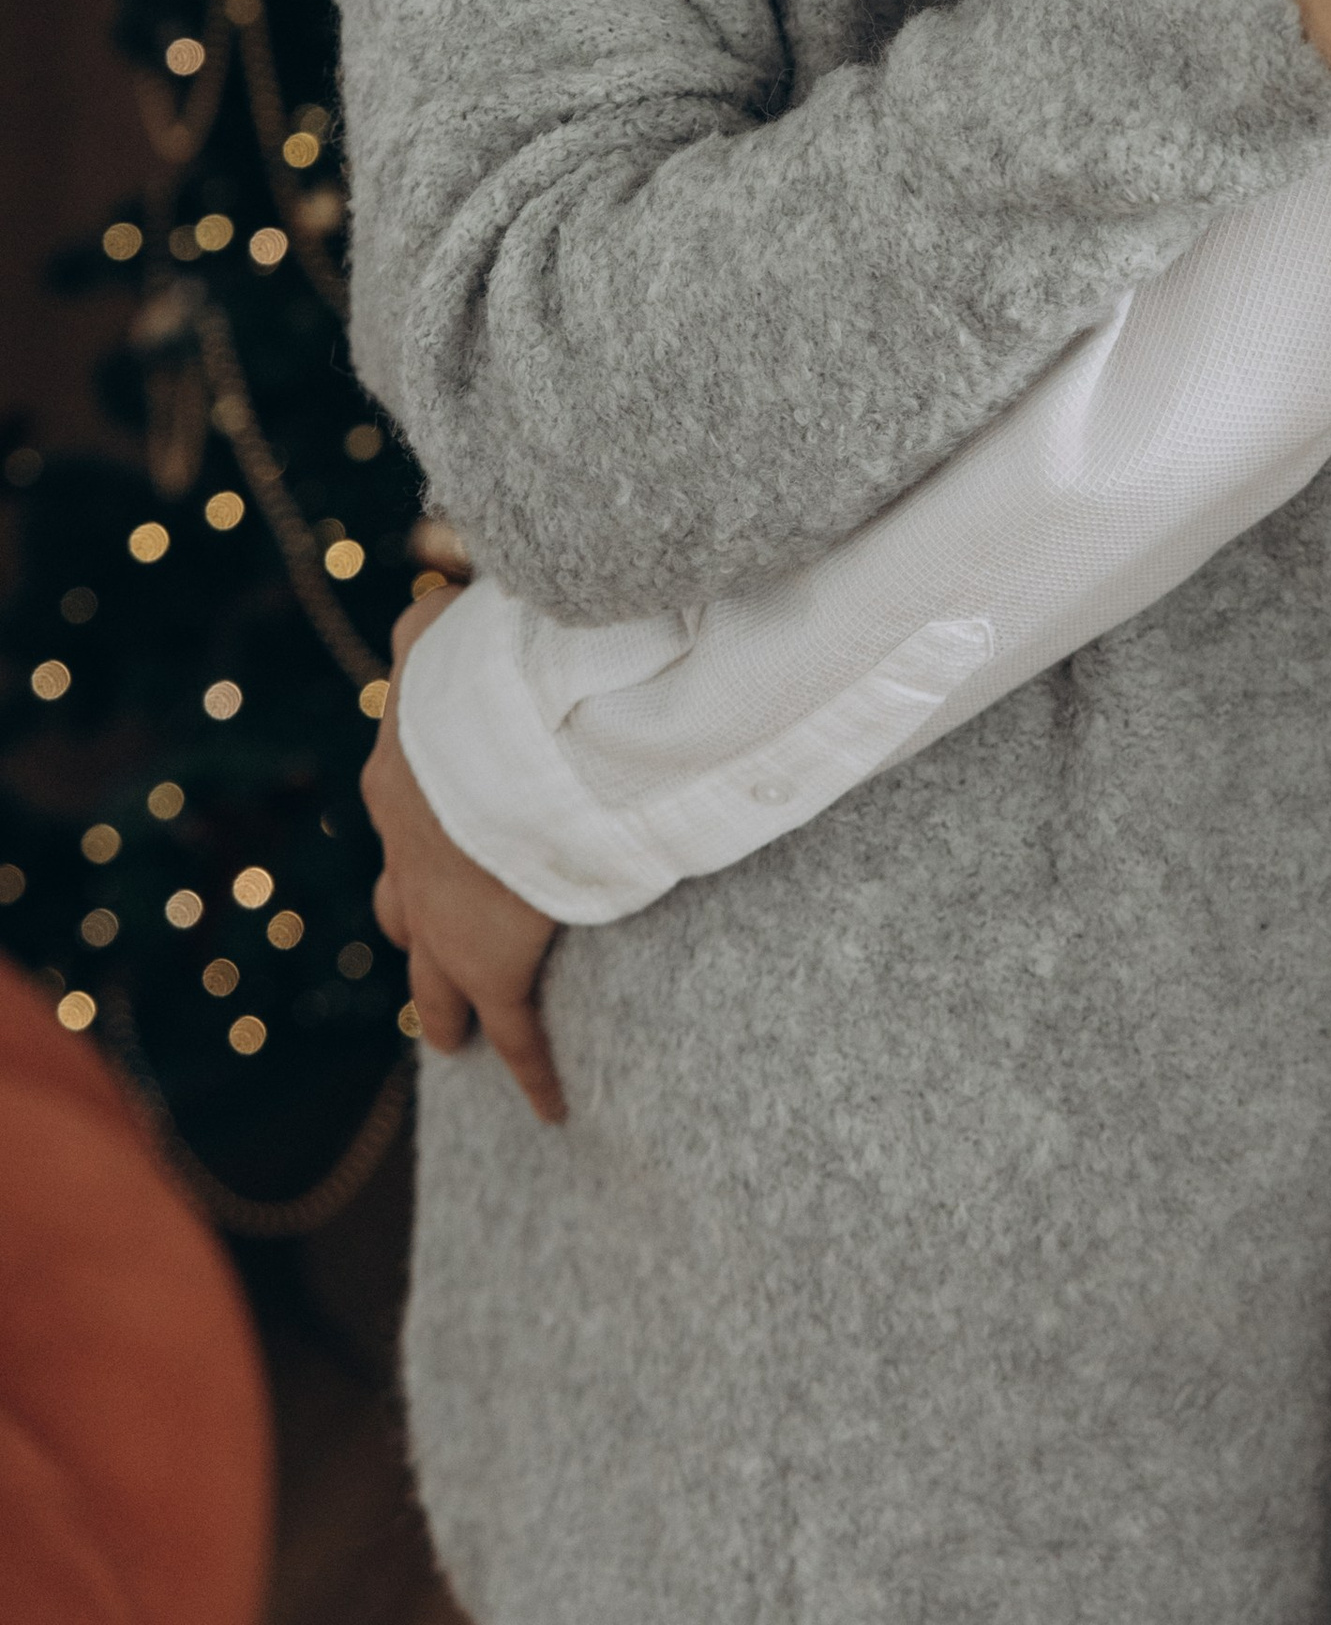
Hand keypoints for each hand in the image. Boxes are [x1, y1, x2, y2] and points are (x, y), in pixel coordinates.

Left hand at [360, 589, 567, 1124]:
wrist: (501, 739)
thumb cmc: (483, 675)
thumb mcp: (446, 632)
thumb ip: (438, 620)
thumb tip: (435, 602)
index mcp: (401, 779)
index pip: (401, 812)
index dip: (420, 835)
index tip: (435, 848)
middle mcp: (406, 857)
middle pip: (399, 909)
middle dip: (414, 930)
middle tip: (428, 953)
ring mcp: (445, 921)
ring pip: (431, 980)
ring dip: (441, 1002)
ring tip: (448, 1032)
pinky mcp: (495, 965)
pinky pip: (516, 1033)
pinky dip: (533, 1072)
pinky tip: (550, 1109)